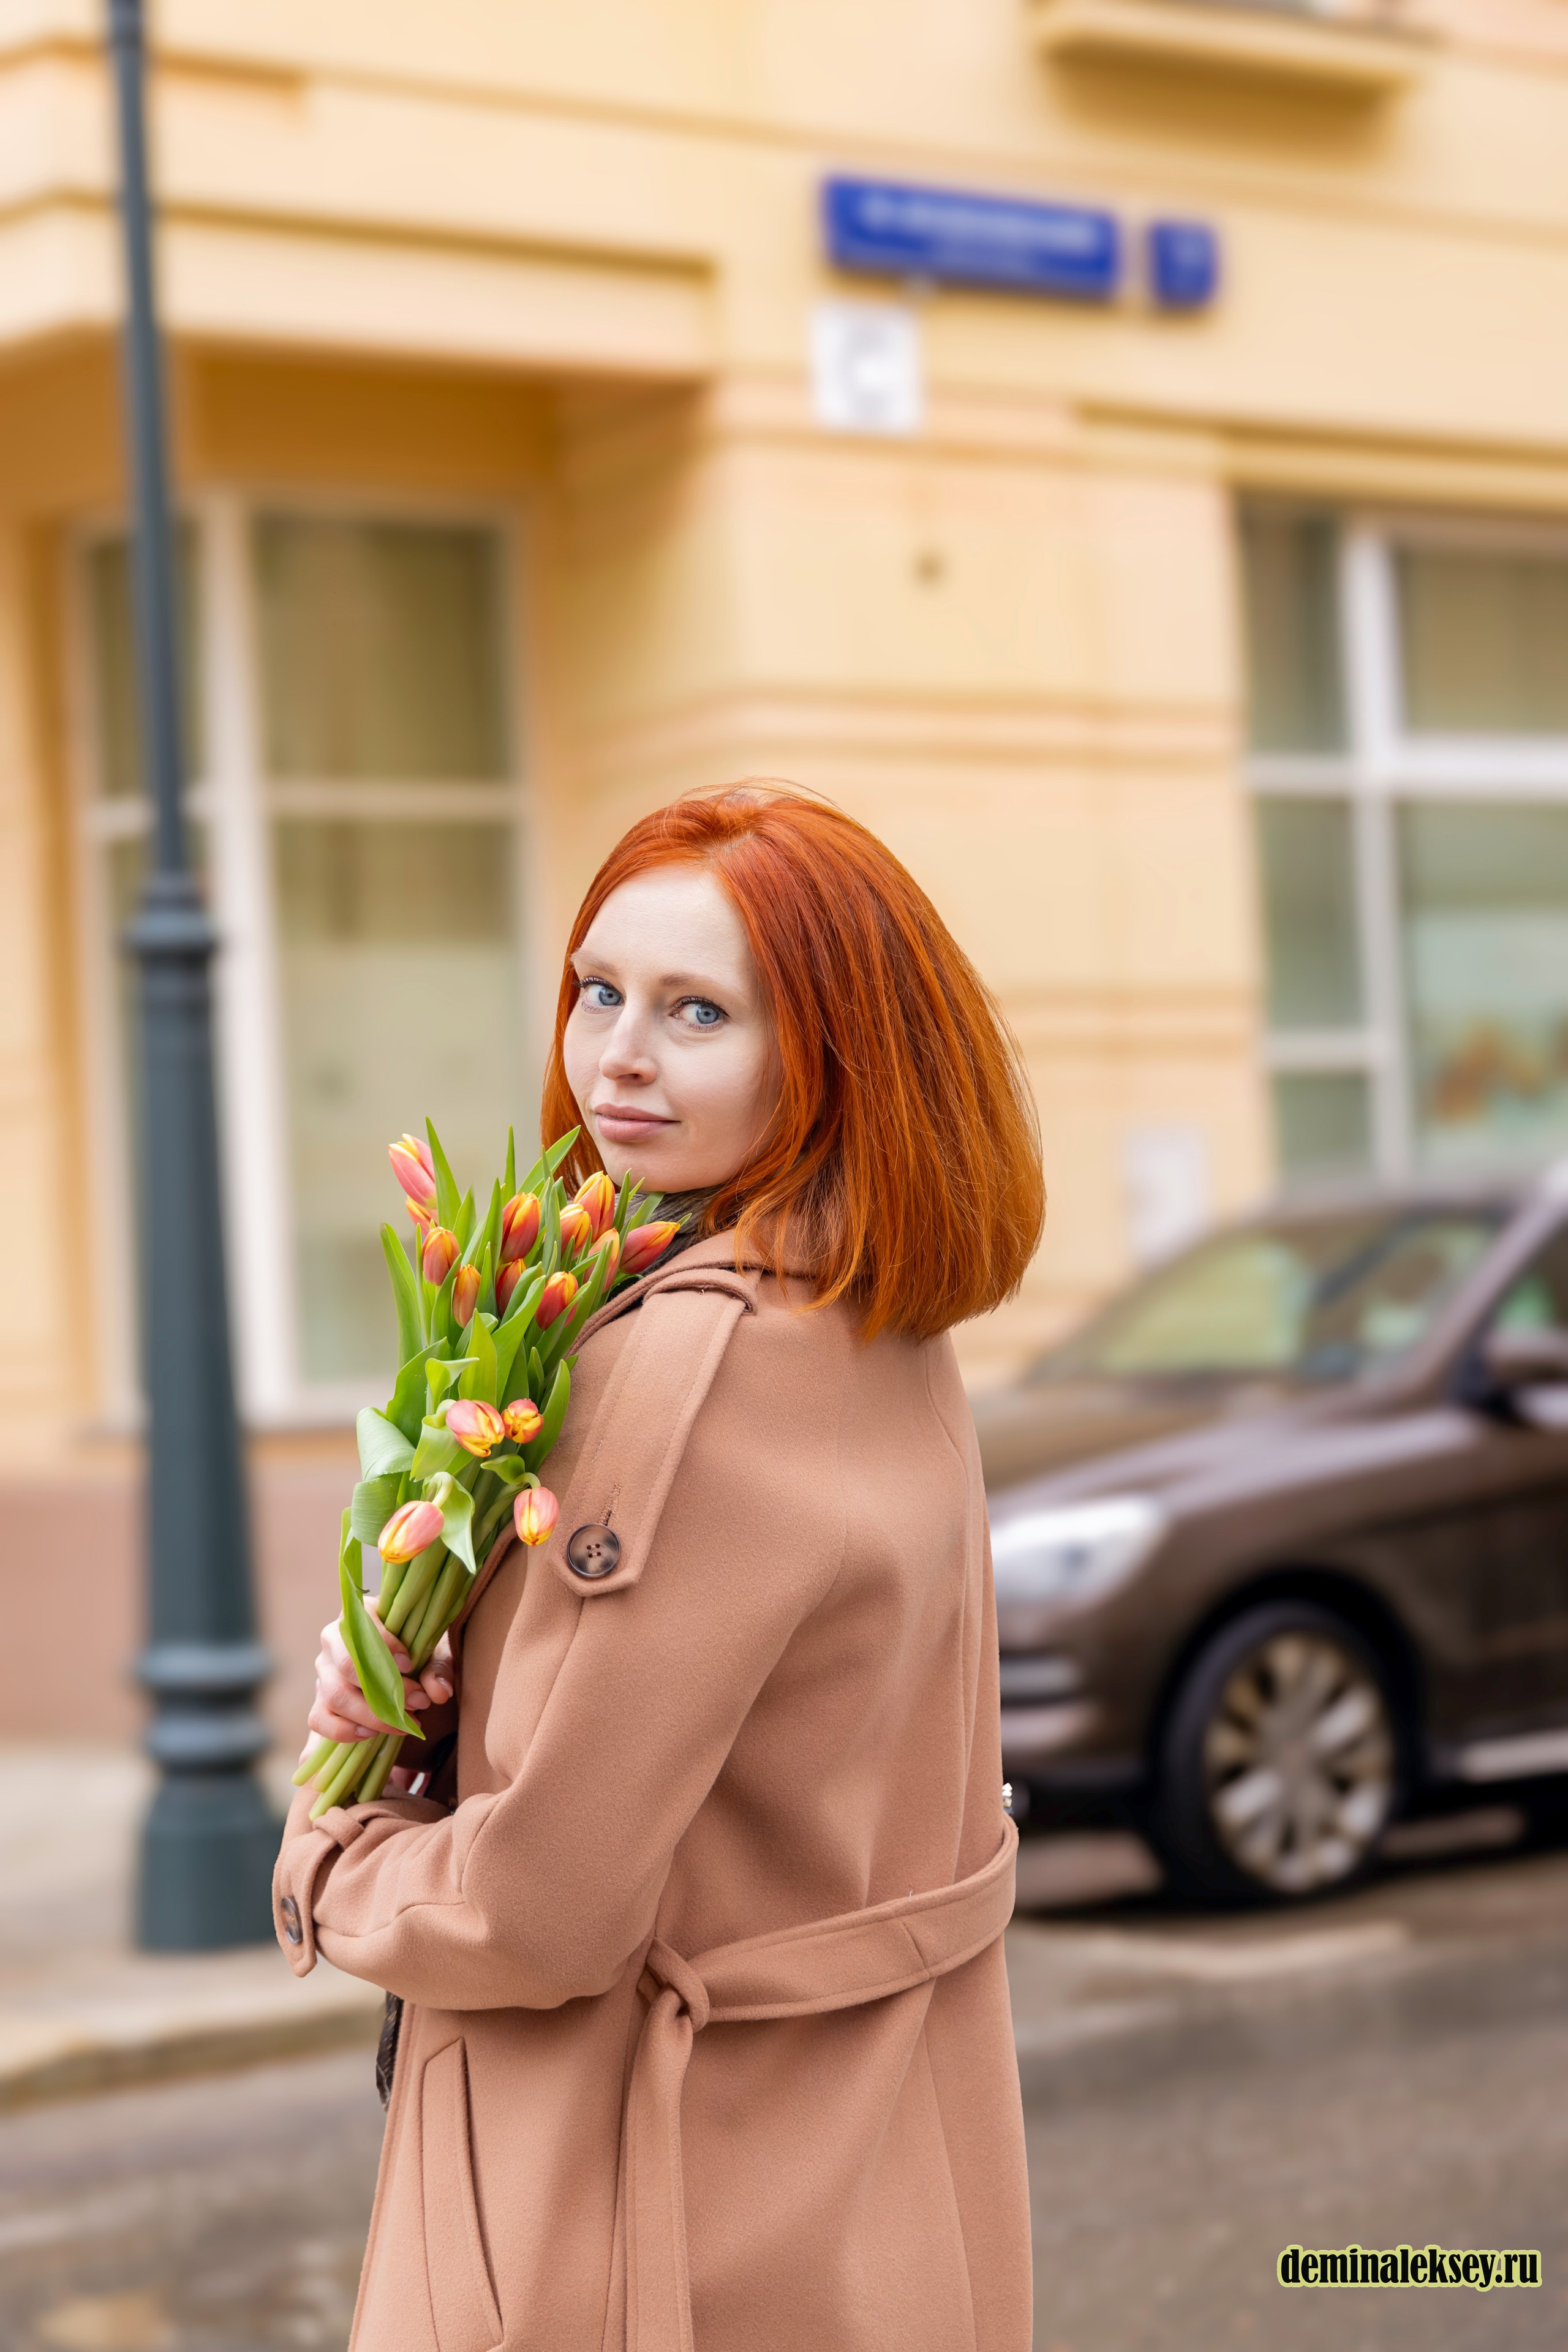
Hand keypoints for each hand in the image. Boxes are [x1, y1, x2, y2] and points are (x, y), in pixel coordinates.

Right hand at [305, 1617, 453, 1746]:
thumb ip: (438, 1668)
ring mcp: (324, 1672)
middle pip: (346, 1666)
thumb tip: (438, 1692)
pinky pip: (320, 1719)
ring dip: (373, 1715)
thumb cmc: (415, 1652)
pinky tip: (371, 1734)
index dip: (386, 1649)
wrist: (401, 1670)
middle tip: (419, 1702)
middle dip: (385, 1690)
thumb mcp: (433, 1652)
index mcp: (360, 1616)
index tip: (411, 1666)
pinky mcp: (320, 1701)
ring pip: (336, 1695)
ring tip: (404, 1724)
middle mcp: (334, 1641)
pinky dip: (344, 1730)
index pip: (363, 1628)